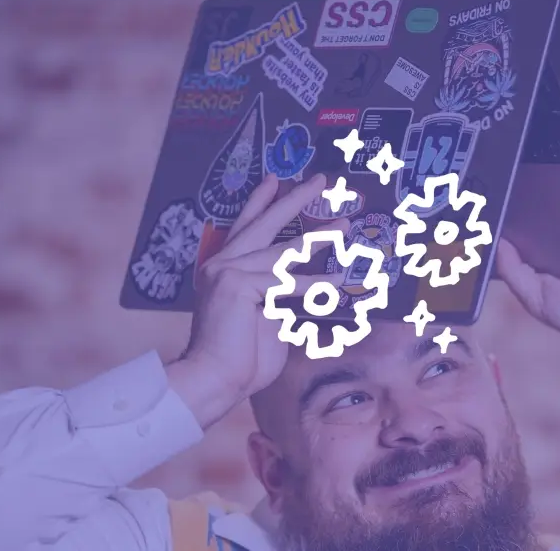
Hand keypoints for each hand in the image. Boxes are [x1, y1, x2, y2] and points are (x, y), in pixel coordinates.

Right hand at [169, 173, 347, 427]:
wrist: (215, 379)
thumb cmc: (240, 357)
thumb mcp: (264, 316)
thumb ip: (277, 295)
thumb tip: (301, 284)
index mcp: (222, 268)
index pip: (244, 227)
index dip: (260, 202)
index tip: (275, 181)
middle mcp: (220, 264)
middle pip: (263, 224)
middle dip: (293, 200)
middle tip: (320, 180)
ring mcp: (227, 272)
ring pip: (283, 251)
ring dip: (318, 238)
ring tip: (344, 226)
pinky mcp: (239, 286)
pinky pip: (286, 283)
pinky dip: (315, 285)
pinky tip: (340, 280)